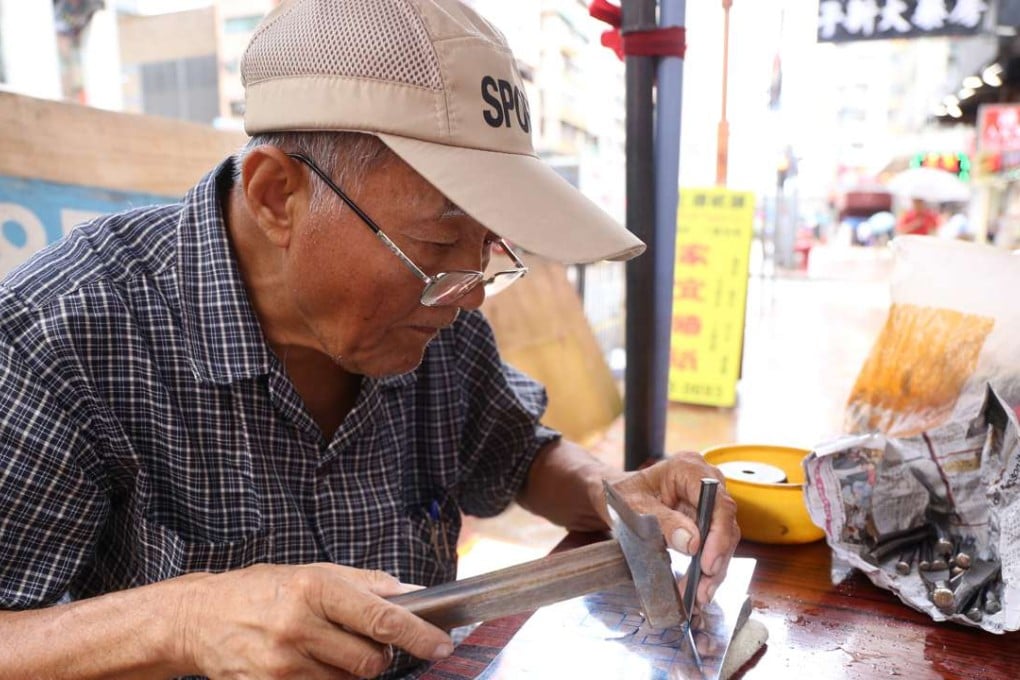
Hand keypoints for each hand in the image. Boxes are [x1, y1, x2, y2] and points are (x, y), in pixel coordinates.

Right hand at [173, 562, 452, 678]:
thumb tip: (417, 594)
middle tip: (364, 639)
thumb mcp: (317, 572)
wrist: (201, 618)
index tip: (441, 645)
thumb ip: (369, 584)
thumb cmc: (264, 589)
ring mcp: (283, 663)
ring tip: (326, 646)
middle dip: (379, 654)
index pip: (381, 618)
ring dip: (351, 669)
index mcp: (314, 587)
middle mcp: (298, 626)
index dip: (418, 635)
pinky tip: (308, 663)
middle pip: (370, 660)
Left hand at [610, 452, 739, 608]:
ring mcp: (707, 499)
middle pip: (724, 522)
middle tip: (703, 590)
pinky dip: (706, 567)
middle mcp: (705, 480)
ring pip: (724, 537)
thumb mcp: (633, 508)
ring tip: (699, 594)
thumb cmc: (621, 495)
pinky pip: (714, 544)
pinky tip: (698, 587)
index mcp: (688, 468)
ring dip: (713, 569)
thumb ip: (662, 523)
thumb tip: (693, 543)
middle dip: (717, 559)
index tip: (707, 564)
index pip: (717, 502)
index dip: (718, 535)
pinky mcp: (705, 517)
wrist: (615, 497)